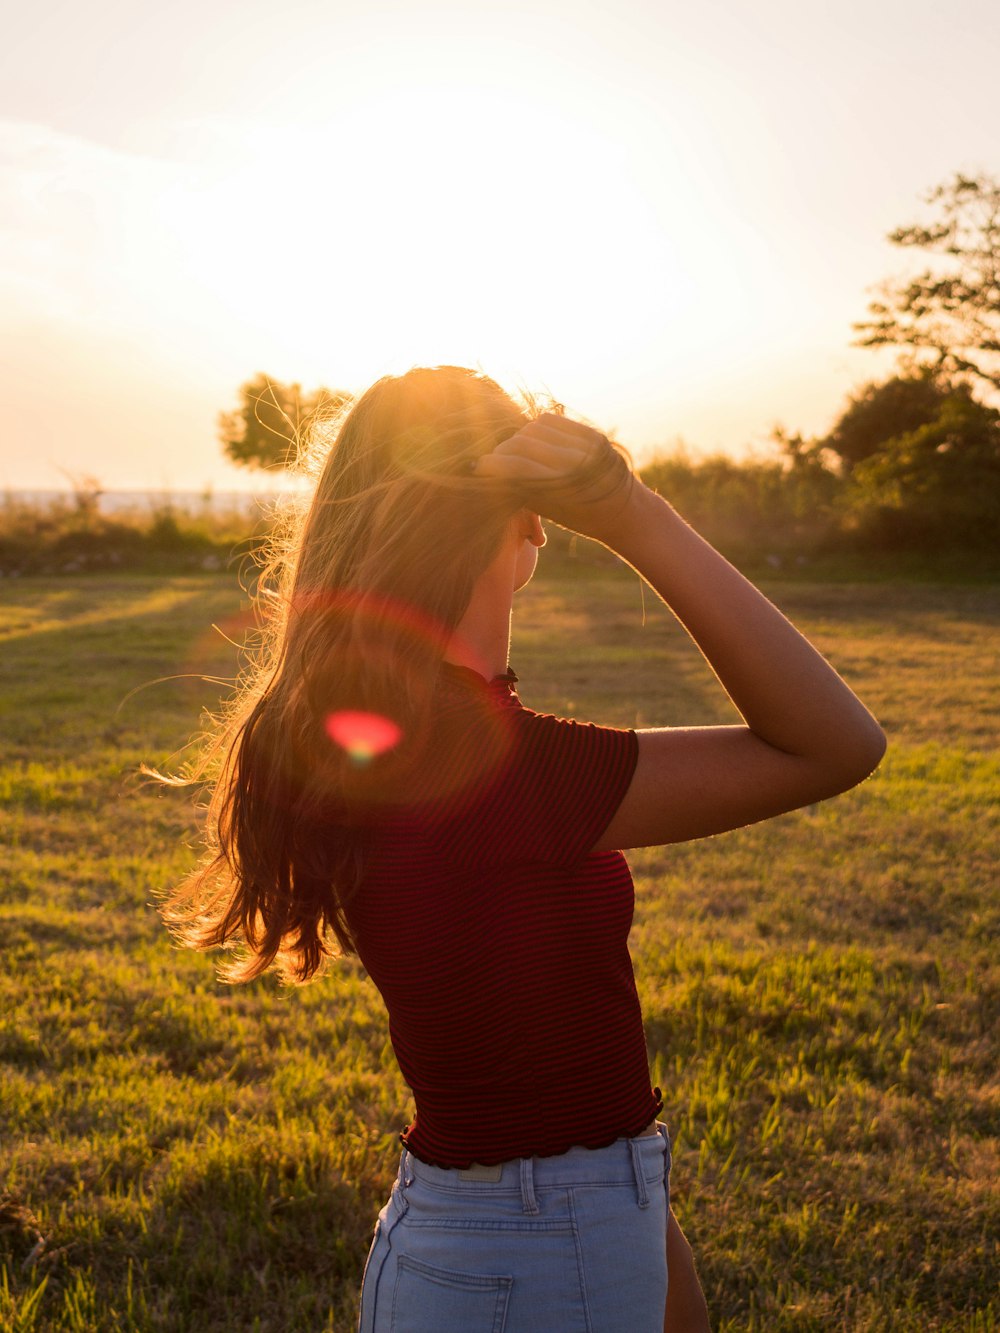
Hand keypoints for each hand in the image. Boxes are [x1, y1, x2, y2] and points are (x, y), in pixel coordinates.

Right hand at [471, 413, 640, 545]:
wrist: (625, 512)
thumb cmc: (582, 518)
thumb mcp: (550, 510)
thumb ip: (522, 489)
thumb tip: (490, 471)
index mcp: (564, 486)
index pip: (518, 466)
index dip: (494, 464)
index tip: (479, 466)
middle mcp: (576, 461)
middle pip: (523, 443)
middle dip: (503, 451)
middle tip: (495, 461)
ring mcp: (587, 444)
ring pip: (535, 429)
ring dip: (519, 439)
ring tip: (514, 451)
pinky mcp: (593, 434)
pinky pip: (552, 421)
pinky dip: (536, 428)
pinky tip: (532, 439)